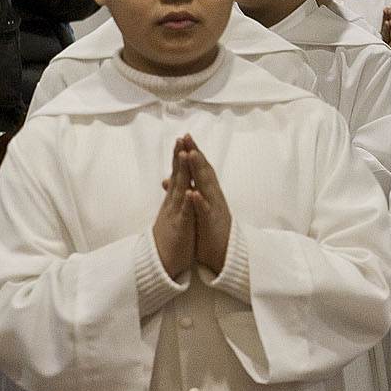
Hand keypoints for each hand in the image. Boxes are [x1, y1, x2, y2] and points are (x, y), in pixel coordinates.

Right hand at [153, 138, 195, 279]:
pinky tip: (190, 191)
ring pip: (179, 190)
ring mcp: (175, 214)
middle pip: (176, 177)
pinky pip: (185, 214)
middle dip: (178, 157)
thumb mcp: (169, 215)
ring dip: (182, 173)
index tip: (182, 140)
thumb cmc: (167, 239)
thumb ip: (170, 199)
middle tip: (180, 139)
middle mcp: (172, 204)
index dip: (179, 158)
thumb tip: (168, 184)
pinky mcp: (180, 227)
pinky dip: (188, 202)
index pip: (177, 175)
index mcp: (173, 201)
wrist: (159, 263)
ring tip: (184, 155)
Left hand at [179, 134, 232, 276]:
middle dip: (196, 154)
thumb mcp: (195, 208)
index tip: (184, 137)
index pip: (199, 169)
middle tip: (187, 137)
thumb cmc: (208, 229)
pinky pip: (205, 211)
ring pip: (206, 186)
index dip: (192, 152)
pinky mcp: (211, 223)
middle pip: (204, 171)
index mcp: (207, 192)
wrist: (222, 254)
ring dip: (199, 170)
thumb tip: (167, 179)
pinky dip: (200, 202)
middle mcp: (212, 196)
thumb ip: (185, 191)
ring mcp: (213, 208)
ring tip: (191, 155)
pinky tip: (193, 193)